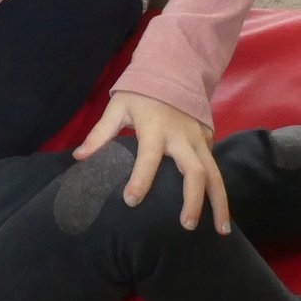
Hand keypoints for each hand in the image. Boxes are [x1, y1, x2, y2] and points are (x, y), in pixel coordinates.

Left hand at [74, 91, 231, 234]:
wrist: (174, 69)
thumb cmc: (141, 92)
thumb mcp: (118, 107)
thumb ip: (100, 134)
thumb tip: (79, 158)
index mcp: (155, 128)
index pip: (148, 157)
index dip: (140, 179)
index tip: (130, 200)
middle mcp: (182, 137)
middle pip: (195, 171)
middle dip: (193, 200)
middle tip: (186, 225)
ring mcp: (200, 139)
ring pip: (215, 174)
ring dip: (220, 202)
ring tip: (221, 231)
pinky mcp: (210, 140)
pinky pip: (216, 167)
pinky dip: (218, 190)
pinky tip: (218, 213)